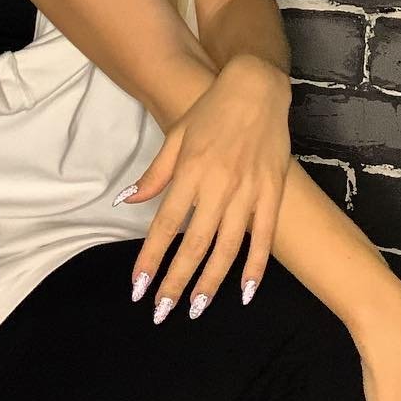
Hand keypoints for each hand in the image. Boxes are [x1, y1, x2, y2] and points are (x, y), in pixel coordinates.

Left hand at [117, 55, 291, 319]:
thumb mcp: (176, 135)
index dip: (151, 259)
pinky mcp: (272, 193)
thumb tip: (127, 201)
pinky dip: (256, 267)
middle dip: (177, 282)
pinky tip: (246, 293)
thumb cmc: (212, 110)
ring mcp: (248, 191)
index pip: (165, 225)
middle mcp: (217, 186)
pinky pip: (265, 237)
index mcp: (189, 172)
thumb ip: (155, 173)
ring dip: (211, 282)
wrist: (257, 88)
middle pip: (194, 244)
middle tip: (162, 312)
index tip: (138, 287)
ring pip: (228, 248)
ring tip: (197, 309)